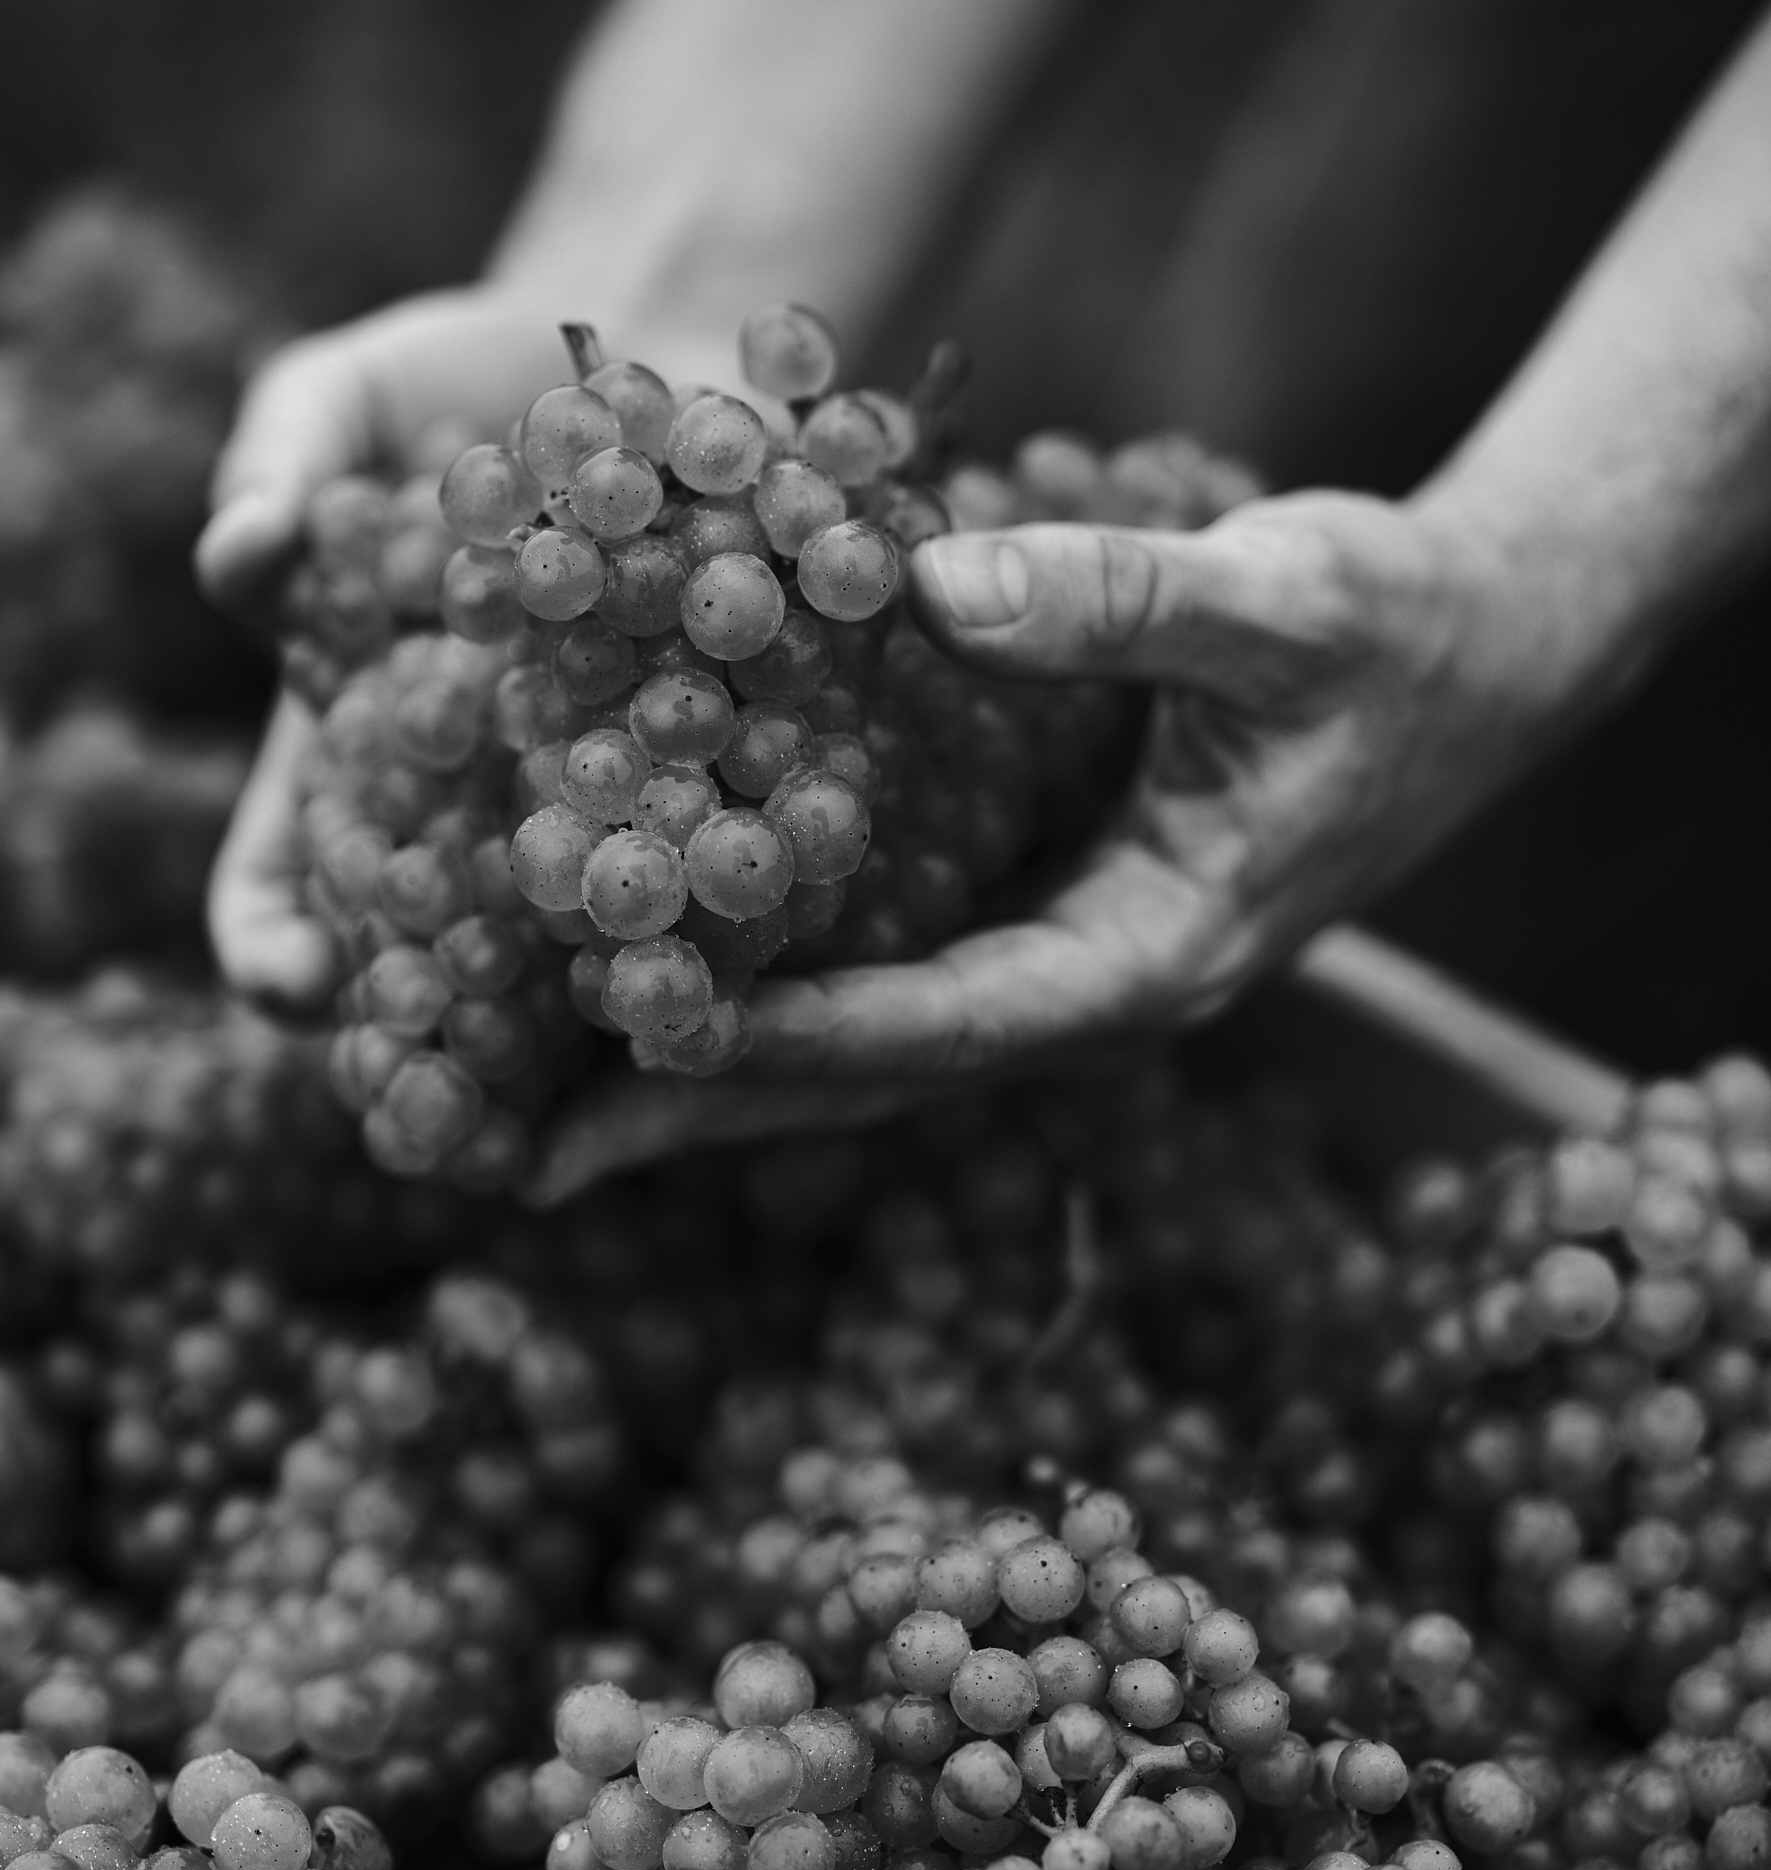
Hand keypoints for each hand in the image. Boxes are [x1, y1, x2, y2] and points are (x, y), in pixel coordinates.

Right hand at [196, 284, 726, 1007]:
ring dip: (608, 1008)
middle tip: (464, 1116)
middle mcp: (482, 819)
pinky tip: (770, 911)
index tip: (293, 981)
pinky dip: (753, 884)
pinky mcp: (737, 779)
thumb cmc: (459, 386)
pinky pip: (741, 850)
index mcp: (356, 758)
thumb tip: (239, 549)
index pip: (287, 884)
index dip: (274, 947)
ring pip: (602, 942)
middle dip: (448, 1047)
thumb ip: (281, 451)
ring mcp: (612, 812)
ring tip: (632, 1048)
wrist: (655, 348)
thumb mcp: (347, 391)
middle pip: (445, 966)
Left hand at [527, 488, 1554, 1199]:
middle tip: (530, 1155)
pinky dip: (778, 989)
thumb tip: (927, 577)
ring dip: (719, 1074)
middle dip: (707, 1110)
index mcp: (1149, 957)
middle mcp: (1090, 989)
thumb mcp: (1283, 597)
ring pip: (866, 1047)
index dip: (789, 1035)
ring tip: (552, 1107)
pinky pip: (888, 979)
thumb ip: (1121, 600)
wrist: (1477, 660)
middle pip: (872, 1079)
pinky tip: (671, 978)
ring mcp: (1061, 964)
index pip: (943, 1025)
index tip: (633, 1032)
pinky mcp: (1039, 916)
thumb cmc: (1395, 635)